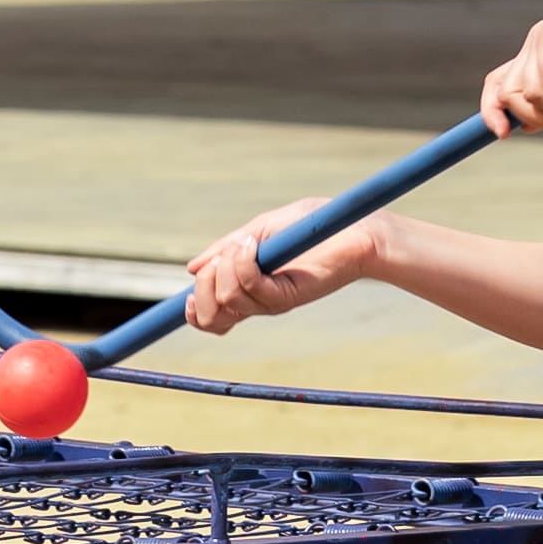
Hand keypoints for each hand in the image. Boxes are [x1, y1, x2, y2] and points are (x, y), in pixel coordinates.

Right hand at [180, 204, 374, 335]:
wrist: (355, 228)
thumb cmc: (314, 225)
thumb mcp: (260, 229)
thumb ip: (226, 248)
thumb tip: (192, 269)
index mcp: (248, 289)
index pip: (211, 318)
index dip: (193, 311)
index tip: (188, 299)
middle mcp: (257, 301)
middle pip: (209, 317)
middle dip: (202, 286)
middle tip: (221, 258)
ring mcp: (271, 301)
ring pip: (225, 301)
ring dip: (225, 267)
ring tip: (248, 244)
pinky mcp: (287, 296)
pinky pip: (249, 288)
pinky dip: (242, 263)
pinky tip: (254, 244)